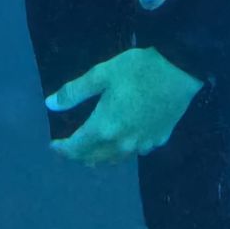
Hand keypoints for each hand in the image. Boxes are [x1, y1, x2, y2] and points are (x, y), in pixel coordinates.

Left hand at [46, 48, 204, 165]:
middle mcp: (122, 143)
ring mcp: (142, 144)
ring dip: (99, 157)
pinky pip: (135, 152)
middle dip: (79, 155)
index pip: (76, 148)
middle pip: (94, 158)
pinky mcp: (158, 140)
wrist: (179, 70)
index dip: (62, 149)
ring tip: (92, 150)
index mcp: (104, 128)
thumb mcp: (101, 74)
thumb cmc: (137, 69)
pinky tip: (123, 141)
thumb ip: (74, 92)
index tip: (53, 145)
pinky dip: (122, 150)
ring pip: (115, 159)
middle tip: (70, 148)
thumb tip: (49, 105)